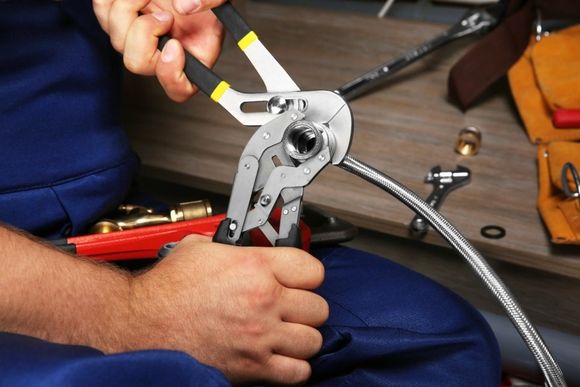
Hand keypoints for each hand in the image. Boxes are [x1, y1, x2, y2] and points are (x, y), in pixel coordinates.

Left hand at [92, 0, 225, 101]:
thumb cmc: (203, 0)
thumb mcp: (219, 0)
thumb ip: (211, 1)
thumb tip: (183, 7)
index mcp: (193, 58)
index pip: (179, 89)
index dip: (171, 74)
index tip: (175, 46)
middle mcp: (163, 54)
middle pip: (137, 63)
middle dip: (144, 31)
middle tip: (162, 12)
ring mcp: (138, 40)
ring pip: (116, 39)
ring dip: (129, 8)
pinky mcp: (120, 20)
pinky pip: (103, 13)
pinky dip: (111, 1)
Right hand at [127, 235, 328, 384]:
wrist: (139, 325)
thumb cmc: (164, 290)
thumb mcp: (198, 249)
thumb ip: (229, 245)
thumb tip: (240, 244)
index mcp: (254, 267)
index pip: (313, 270)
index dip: (307, 275)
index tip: (300, 281)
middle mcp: (263, 301)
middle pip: (318, 307)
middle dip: (306, 307)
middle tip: (290, 308)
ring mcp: (260, 336)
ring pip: (312, 340)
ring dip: (302, 337)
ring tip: (286, 333)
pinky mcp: (252, 367)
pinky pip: (298, 372)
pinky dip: (294, 367)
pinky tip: (279, 356)